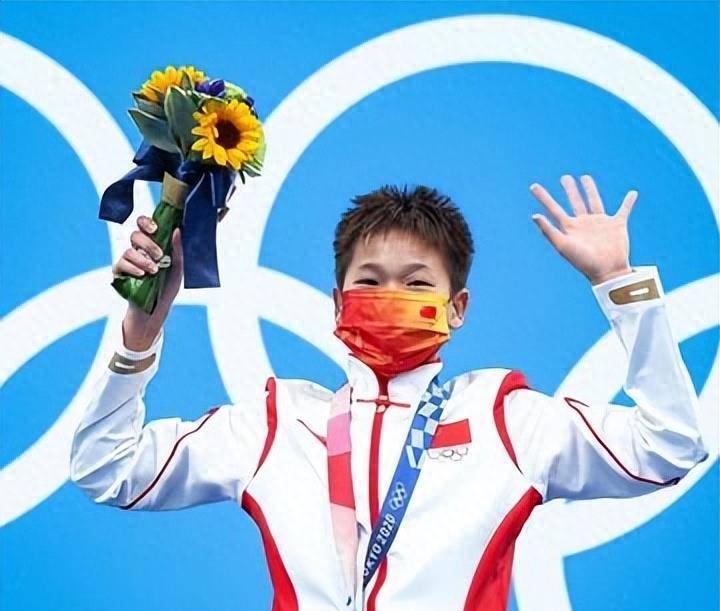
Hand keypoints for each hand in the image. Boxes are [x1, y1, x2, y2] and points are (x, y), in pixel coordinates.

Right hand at [111, 215, 184, 349]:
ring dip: (143, 259)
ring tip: (154, 270)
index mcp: (152, 244)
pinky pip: (120, 264)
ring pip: (129, 250)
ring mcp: (127, 260)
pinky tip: (142, 274)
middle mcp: (138, 249)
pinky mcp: (119, 272)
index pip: (144, 225)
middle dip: (148, 243)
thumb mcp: (178, 268)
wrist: (157, 307)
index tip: (155, 229)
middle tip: (159, 255)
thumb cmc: (168, 285)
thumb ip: (178, 249)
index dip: (146, 222)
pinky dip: (132, 268)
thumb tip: (178, 230)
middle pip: (135, 235)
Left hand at [529, 174, 636, 284]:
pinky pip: (624, 210)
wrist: (607, 272)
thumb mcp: (563, 246)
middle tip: (565, 177)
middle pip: (574, 201)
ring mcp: (600, 223)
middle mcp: (583, 223)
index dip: (543, 197)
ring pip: (594, 201)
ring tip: (585, 177)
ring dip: (590, 189)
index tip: (533, 186)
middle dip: (570, 190)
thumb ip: (548, 231)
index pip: (553, 209)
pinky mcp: (617, 225)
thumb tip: (534, 215)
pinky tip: (633, 193)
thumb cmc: (583, 261)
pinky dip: (629, 202)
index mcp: (569, 228)